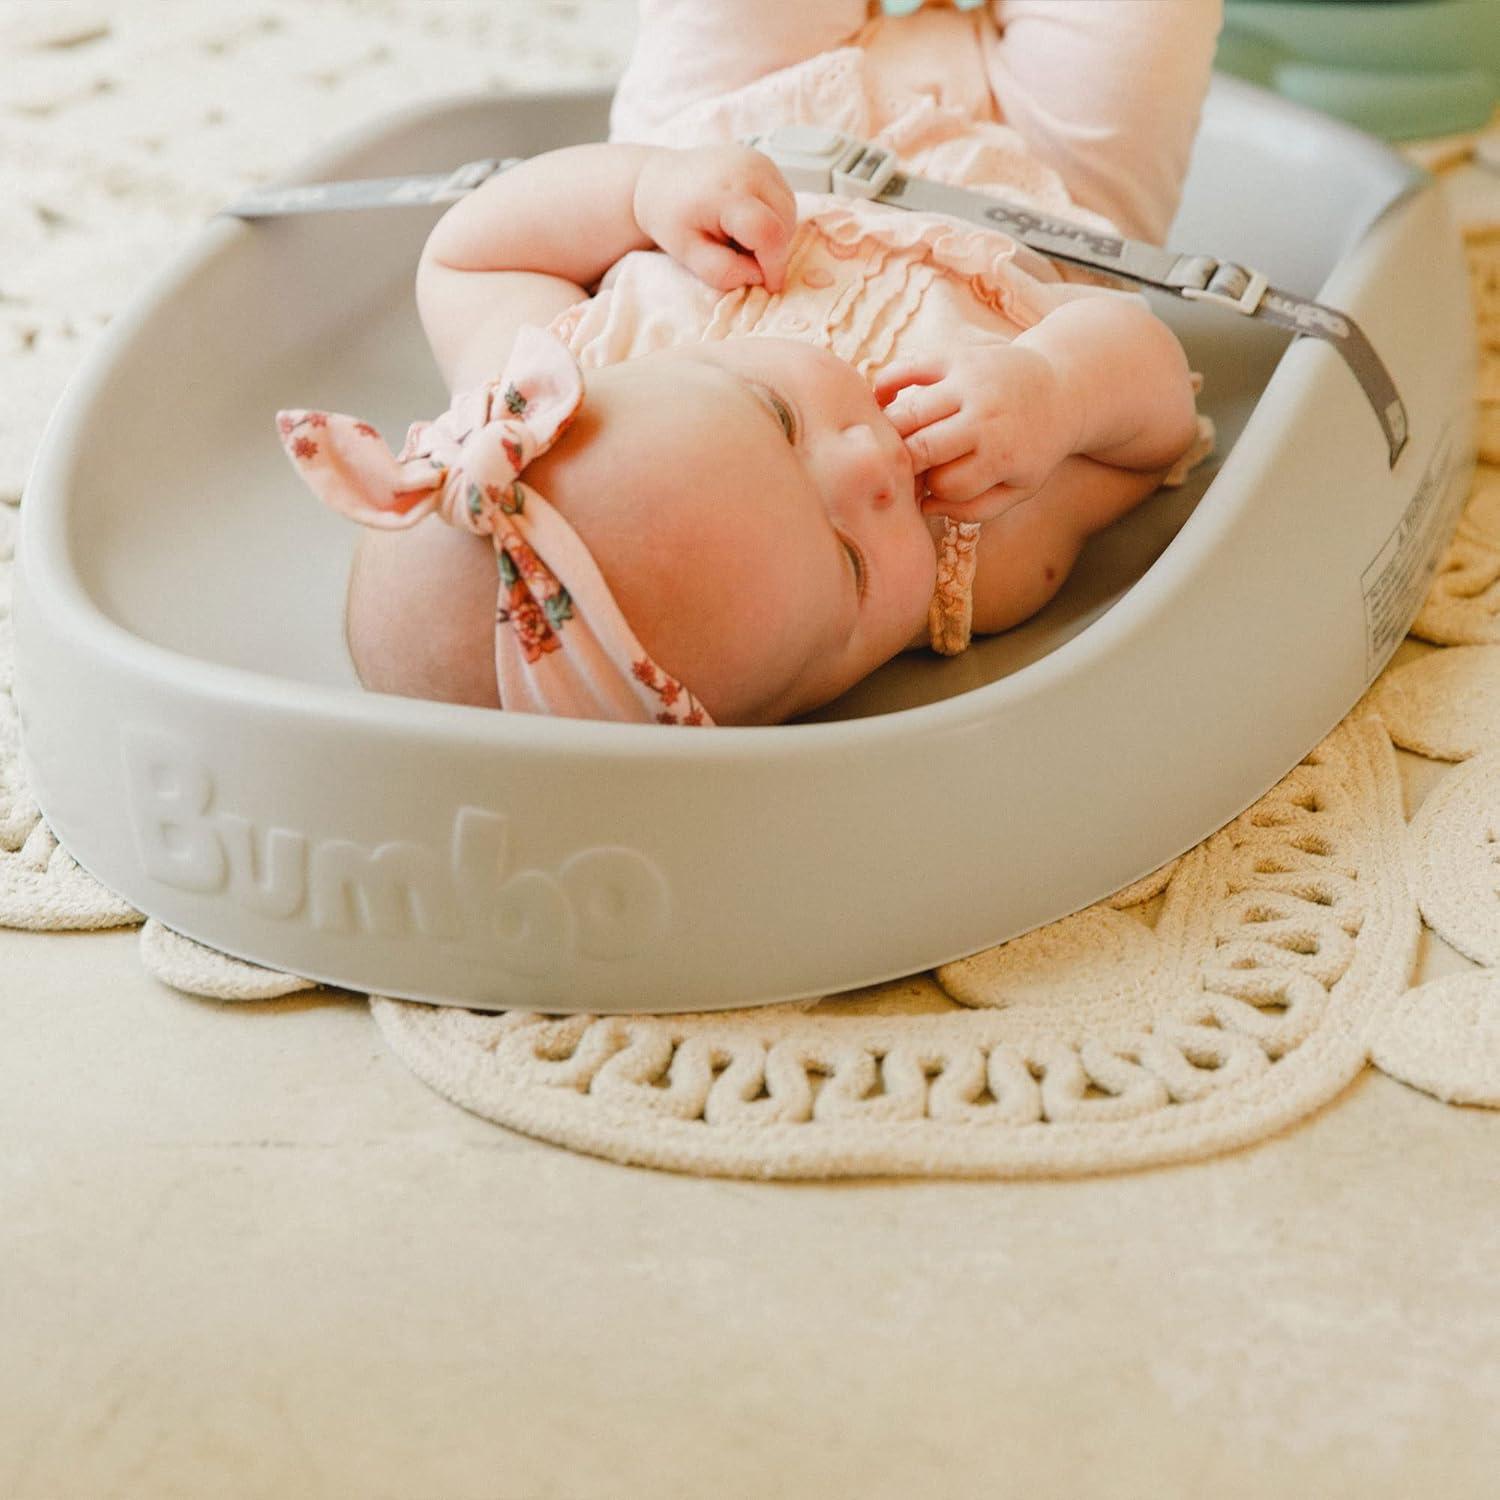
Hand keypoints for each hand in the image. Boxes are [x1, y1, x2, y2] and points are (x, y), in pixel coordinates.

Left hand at [633, 144, 797, 293]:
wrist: (660, 180)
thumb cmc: (670, 219)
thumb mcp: (688, 255)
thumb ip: (723, 271)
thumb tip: (758, 275)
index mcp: (724, 193)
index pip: (768, 232)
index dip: (774, 265)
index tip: (769, 285)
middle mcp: (748, 169)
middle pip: (784, 223)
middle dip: (772, 251)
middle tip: (741, 256)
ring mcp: (759, 161)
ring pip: (789, 212)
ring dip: (775, 234)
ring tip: (741, 237)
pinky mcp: (764, 160)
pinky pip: (785, 199)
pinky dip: (774, 217)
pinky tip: (747, 220)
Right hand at [874, 344, 1081, 521]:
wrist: (1063, 389)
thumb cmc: (1033, 448)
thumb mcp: (1019, 489)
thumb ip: (974, 509)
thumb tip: (925, 506)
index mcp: (1003, 454)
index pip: (945, 484)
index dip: (934, 491)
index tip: (936, 487)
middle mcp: (985, 416)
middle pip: (920, 450)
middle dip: (904, 467)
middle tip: (900, 471)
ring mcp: (969, 382)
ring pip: (908, 414)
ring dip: (889, 434)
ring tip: (888, 445)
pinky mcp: (957, 355)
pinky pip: (906, 367)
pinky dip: (885, 386)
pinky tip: (884, 404)